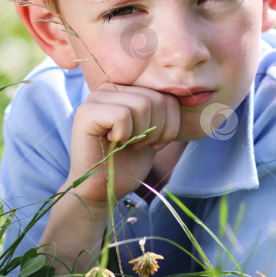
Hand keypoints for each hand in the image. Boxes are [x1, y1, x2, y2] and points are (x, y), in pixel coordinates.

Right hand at [66, 83, 179, 204]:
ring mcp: (96, 98)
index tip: (154, 143)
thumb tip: (189, 95)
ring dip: (140, 134)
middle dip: (155, 131)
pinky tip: (113, 142)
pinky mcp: (86, 113)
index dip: (169, 125)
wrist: (104, 188)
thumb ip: (164, 109)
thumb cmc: (129, 161)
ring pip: (142, 105)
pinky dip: (125, 135)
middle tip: (137, 145)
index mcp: (128, 89)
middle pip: (155, 99)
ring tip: (126, 143)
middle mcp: (110, 88)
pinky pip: (122, 115)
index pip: (166, 95)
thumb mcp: (155, 131)